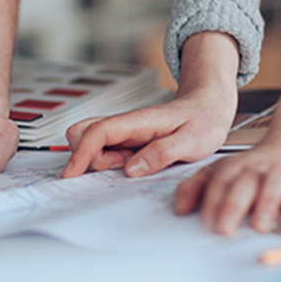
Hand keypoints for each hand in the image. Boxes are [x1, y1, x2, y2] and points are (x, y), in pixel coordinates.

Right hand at [61, 89, 235, 178]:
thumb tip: (131, 169)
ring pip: (88, 143)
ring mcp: (122, 132)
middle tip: (118, 169)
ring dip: (98, 161)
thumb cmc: (203, 120)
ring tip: (130, 166)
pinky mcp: (125, 141)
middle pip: (81, 134)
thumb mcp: (192, 142)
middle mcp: (124, 124)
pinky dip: (107, 163)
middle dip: (87, 157)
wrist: (209, 107)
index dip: (81, 153)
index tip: (71, 174)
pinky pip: (102, 151)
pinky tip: (131, 166)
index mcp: (138, 121)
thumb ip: (162, 154)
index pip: (98, 132)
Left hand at [174, 127, 280, 234]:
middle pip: (244, 183)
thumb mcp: (221, 171)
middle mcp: (260, 167)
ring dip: (266, 205)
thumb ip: (195, 188)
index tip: (205, 224)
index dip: (211, 202)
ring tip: (259, 227)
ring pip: (275, 185)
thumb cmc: (255, 167)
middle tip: (224, 230)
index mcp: (236, 166)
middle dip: (233, 205)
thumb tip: (178, 210)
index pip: (219, 181)